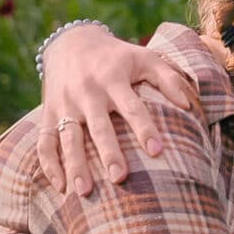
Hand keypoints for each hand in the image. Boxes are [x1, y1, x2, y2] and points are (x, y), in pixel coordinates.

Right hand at [36, 24, 192, 194]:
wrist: (72, 42)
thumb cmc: (118, 57)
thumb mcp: (144, 57)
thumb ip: (169, 78)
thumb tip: (190, 106)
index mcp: (113, 78)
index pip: (131, 106)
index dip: (144, 128)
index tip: (157, 151)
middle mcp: (87, 92)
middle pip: (98, 126)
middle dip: (108, 152)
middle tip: (120, 177)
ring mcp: (64, 104)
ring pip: (68, 137)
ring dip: (75, 164)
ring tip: (85, 191)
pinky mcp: (48, 113)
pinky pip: (44, 142)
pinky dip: (48, 164)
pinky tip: (60, 187)